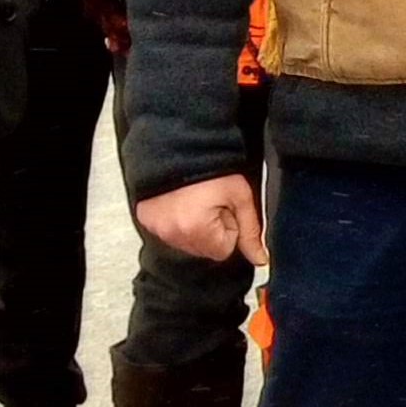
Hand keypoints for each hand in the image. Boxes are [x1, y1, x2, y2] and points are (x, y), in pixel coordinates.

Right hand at [137, 174, 265, 264]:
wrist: (180, 146)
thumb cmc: (213, 169)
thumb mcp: (241, 197)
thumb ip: (251, 231)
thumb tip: (260, 260)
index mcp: (196, 230)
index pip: (224, 250)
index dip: (229, 228)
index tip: (225, 208)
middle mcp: (172, 234)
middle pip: (204, 249)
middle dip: (212, 230)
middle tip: (210, 203)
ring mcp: (155, 228)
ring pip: (186, 243)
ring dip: (194, 228)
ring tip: (195, 201)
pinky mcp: (145, 220)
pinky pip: (168, 232)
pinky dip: (176, 222)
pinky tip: (180, 203)